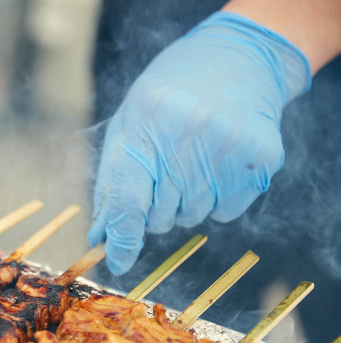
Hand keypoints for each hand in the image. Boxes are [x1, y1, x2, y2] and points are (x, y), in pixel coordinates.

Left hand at [88, 12, 310, 274]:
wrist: (235, 58)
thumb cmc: (168, 97)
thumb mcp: (129, 126)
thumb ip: (112, 182)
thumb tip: (101, 237)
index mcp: (146, 122)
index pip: (129, 199)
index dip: (122, 238)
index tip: (117, 262)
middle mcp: (188, 132)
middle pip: (161, 216)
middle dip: (155, 208)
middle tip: (164, 174)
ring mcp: (229, 143)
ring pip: (193, 217)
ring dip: (186, 203)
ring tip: (192, 162)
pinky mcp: (261, 155)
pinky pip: (226, 212)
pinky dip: (217, 200)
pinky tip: (217, 164)